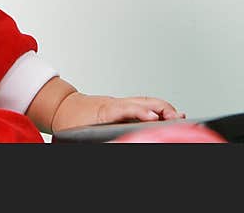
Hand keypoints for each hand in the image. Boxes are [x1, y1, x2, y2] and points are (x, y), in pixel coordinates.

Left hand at [51, 93, 185, 131]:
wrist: (64, 106)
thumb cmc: (71, 120)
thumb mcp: (78, 132)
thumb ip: (91, 139)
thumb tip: (108, 142)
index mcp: (104, 109)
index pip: (126, 108)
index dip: (140, 112)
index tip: (153, 119)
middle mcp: (116, 103)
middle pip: (143, 101)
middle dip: (162, 108)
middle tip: (178, 119)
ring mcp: (121, 103)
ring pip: (146, 101)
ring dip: (164, 108)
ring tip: (179, 118)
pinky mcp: (124, 106)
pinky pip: (144, 104)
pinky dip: (158, 109)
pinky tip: (168, 116)